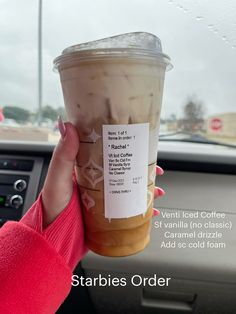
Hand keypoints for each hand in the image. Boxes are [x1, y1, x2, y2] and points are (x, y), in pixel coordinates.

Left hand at [42, 117, 164, 225]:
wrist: (54, 237)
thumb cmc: (52, 207)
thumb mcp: (58, 178)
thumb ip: (63, 155)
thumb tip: (67, 125)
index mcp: (88, 169)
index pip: (111, 154)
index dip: (128, 149)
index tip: (142, 146)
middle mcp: (98, 182)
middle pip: (126, 172)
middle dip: (143, 171)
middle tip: (156, 171)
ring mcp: (105, 199)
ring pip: (131, 191)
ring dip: (147, 190)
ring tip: (157, 192)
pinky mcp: (109, 214)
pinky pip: (130, 210)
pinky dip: (142, 211)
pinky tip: (152, 212)